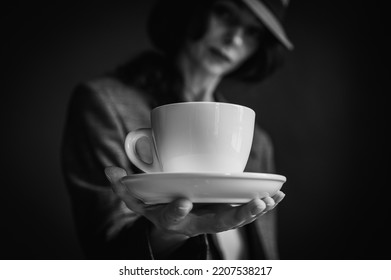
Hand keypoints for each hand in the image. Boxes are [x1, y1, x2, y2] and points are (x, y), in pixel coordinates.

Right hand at [104, 166, 284, 254]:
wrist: (172, 223)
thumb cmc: (156, 208)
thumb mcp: (137, 200)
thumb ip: (124, 187)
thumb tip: (110, 171)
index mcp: (172, 218)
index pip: (172, 217)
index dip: (176, 211)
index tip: (182, 201)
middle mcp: (195, 222)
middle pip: (217, 224)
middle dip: (236, 217)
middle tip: (254, 205)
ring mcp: (211, 219)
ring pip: (236, 220)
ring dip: (255, 211)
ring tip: (271, 199)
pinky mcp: (224, 212)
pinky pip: (245, 212)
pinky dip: (262, 205)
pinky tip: (278, 195)